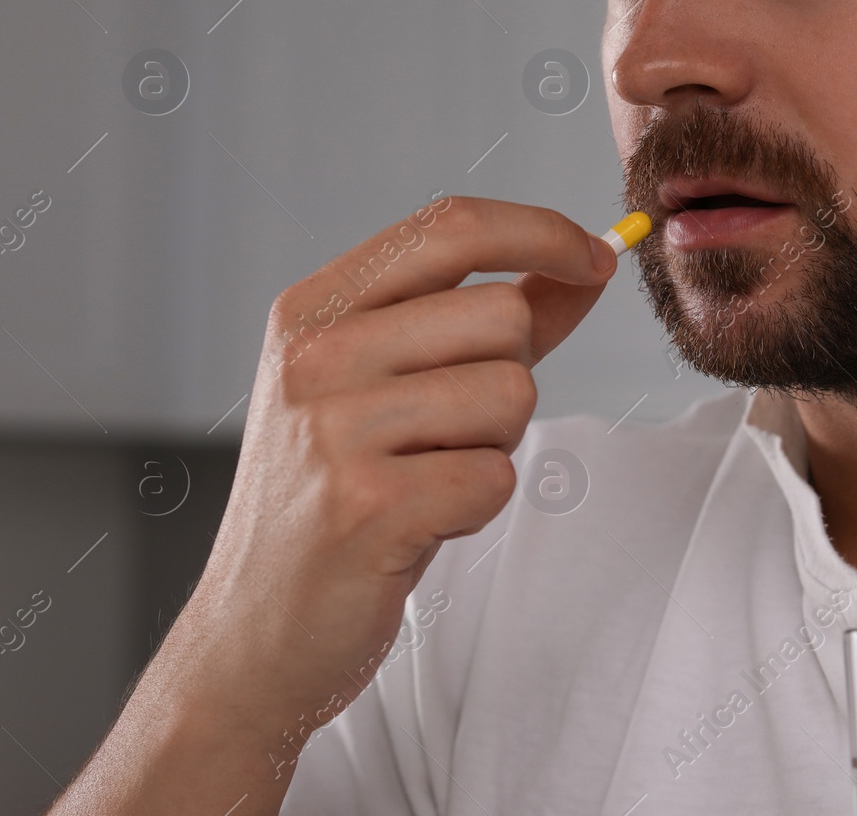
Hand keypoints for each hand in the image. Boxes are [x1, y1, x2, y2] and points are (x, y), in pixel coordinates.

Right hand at [48, 193, 618, 813]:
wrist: (258, 629)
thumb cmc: (345, 494)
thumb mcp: (395, 384)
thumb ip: (492, 316)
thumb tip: (587, 261)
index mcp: (313, 309)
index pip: (452, 225)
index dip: (541, 232)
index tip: (597, 257)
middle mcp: (314, 356)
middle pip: (501, 315)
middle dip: (510, 376)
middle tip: (446, 434)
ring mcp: (333, 431)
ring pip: (511, 394)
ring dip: (495, 445)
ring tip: (425, 477)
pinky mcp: (367, 507)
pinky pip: (498, 477)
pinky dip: (480, 504)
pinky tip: (421, 523)